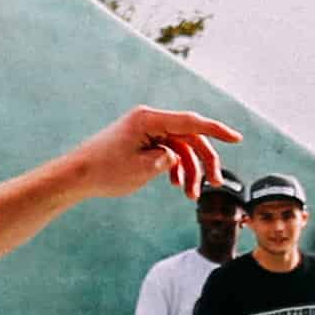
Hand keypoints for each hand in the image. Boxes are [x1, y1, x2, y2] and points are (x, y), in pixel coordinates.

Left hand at [77, 107, 238, 198]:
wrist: (77, 176)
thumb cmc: (105, 171)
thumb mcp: (142, 169)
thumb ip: (167, 160)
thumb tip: (178, 157)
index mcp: (149, 119)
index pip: (191, 122)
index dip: (217, 130)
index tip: (237, 138)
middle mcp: (149, 120)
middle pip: (189, 137)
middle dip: (204, 161)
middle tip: (215, 184)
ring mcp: (146, 130)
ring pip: (181, 147)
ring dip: (190, 170)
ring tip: (190, 194)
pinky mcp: (143, 141)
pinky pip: (168, 151)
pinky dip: (176, 168)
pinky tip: (178, 185)